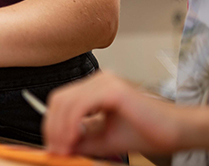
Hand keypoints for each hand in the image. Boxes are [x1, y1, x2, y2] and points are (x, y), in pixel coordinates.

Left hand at [44, 72, 187, 156]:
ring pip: (66, 101)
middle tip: (55, 149)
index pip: (62, 101)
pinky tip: (74, 138)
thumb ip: (81, 139)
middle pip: (60, 99)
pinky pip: (80, 104)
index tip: (53, 145)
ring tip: (63, 148)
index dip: (52, 123)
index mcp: (95, 88)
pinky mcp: (112, 90)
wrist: (176, 132)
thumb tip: (59, 145)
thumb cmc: (147, 132)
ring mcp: (105, 82)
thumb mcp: (105, 139)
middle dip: (52, 126)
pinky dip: (72, 123)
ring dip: (60, 128)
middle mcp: (98, 80)